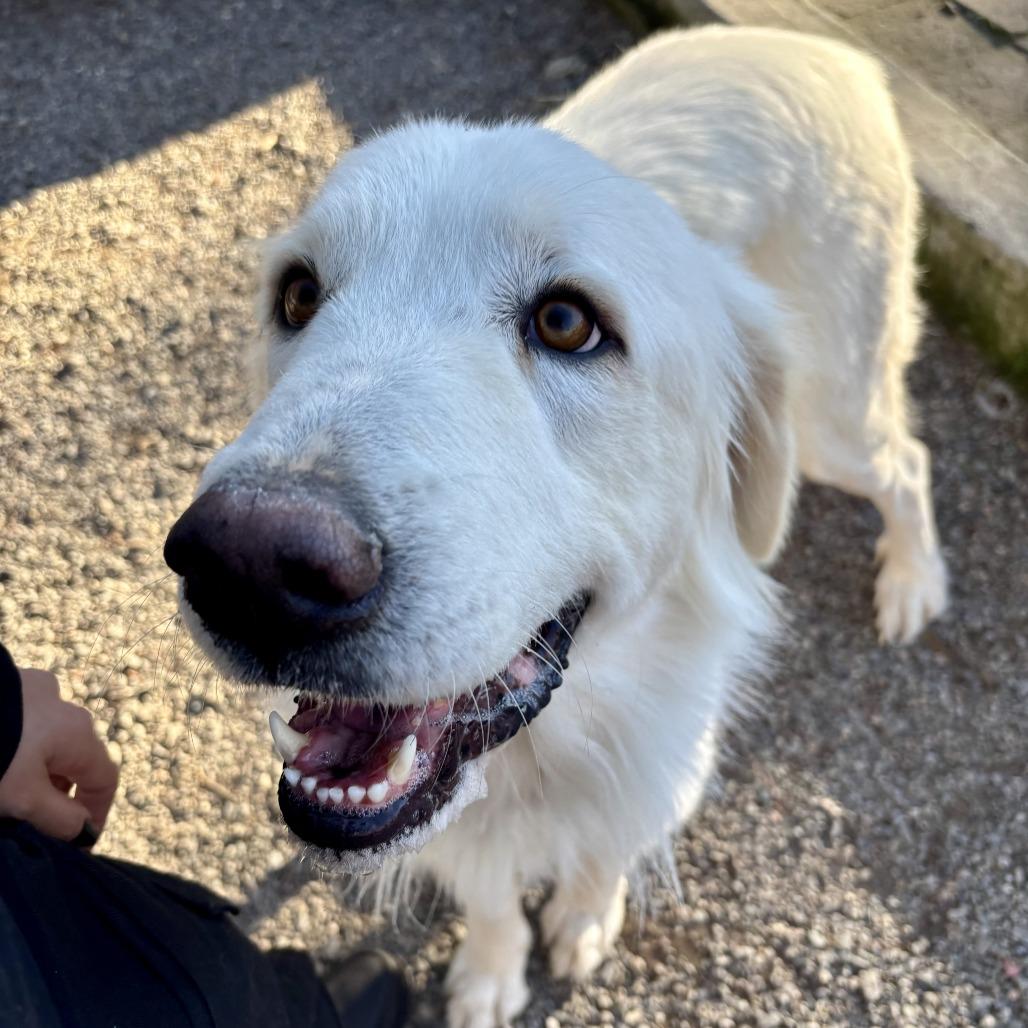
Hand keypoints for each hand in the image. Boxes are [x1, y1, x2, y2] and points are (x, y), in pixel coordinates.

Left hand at [0, 669, 118, 841]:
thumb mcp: (24, 799)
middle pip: (75, 759)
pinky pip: (24, 721)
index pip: (105, 780)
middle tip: (32, 819)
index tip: (78, 844)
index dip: (96, 814)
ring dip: (37, 767)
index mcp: (80, 736)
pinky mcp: (10, 683)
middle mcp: (69, 709)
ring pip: (48, 739)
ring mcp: (39, 690)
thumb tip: (83, 829)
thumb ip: (60, 818)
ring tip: (7, 788)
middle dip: (60, 793)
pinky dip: (17, 743)